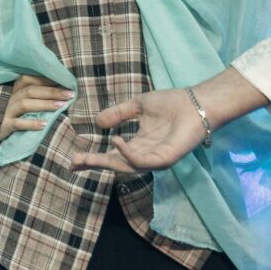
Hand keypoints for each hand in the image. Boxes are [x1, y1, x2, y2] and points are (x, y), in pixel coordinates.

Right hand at [0, 74, 71, 143]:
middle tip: (70, 94)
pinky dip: (31, 123)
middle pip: (31, 90)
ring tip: (61, 106)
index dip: (47, 79)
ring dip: (45, 104)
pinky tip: (44, 125)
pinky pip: (17, 124)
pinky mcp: (3, 126)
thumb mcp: (15, 102)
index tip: (65, 82)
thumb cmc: (6, 115)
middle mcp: (8, 98)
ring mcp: (4, 111)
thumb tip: (56, 91)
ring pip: (25, 104)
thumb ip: (30, 95)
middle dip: (52, 91)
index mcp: (12, 89)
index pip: (30, 79)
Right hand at [71, 88, 204, 173]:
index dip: (93, 158)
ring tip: (89, 157)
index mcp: (139, 144)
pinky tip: (116, 142)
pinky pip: (143, 161)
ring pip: (127, 166)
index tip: (74, 159)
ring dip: (107, 162)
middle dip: (94, 164)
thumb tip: (97, 122)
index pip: (113, 155)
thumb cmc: (172, 103)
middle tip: (74, 163)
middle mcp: (145, 155)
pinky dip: (128, 153)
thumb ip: (118, 113)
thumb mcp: (138, 105)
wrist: (196, 103)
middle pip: (116, 165)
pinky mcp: (166, 159)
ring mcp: (156, 159)